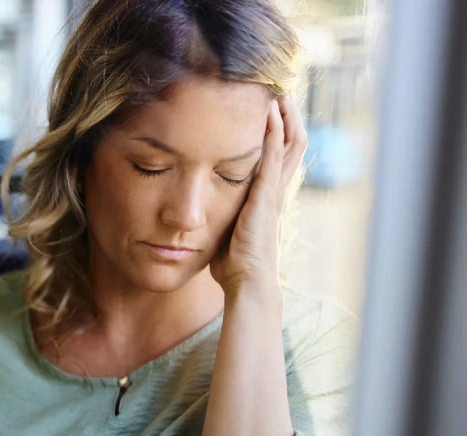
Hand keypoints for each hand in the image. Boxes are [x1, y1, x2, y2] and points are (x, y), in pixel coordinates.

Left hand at [210, 96, 306, 296]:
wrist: (246, 281)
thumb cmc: (233, 263)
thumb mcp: (225, 230)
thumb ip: (220, 216)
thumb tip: (200, 213)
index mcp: (268, 198)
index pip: (280, 158)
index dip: (278, 135)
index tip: (267, 114)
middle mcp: (276, 191)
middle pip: (293, 145)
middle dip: (288, 119)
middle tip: (279, 94)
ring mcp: (274, 193)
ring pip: (291, 145)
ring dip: (285, 119)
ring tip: (278, 95)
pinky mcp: (267, 197)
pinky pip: (274, 158)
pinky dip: (274, 134)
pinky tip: (270, 114)